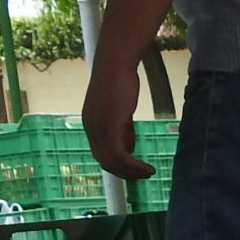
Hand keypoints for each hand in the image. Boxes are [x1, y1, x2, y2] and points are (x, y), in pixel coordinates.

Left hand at [82, 59, 152, 179]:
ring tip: (148, 172)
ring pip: (114, 162)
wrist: (115, 63)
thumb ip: (121, 127)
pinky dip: (135, 166)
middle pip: (105, 161)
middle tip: (143, 175)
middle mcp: (91, 129)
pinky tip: (148, 167)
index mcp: (90, 124)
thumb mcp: (119, 108)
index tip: (133, 168)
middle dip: (125, 172)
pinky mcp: (110, 128)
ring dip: (132, 172)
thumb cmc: (119, 79)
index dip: (117, 165)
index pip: (100, 153)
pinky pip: (121, 156)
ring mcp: (98, 129)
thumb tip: (128, 146)